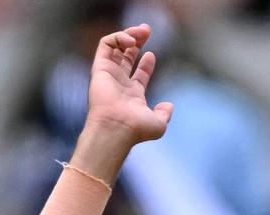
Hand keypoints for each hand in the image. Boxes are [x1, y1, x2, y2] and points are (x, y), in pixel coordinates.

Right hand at [84, 24, 173, 145]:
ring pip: (115, 47)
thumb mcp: (158, 125)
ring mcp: (109, 75)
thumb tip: (169, 106)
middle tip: (147, 30)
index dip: (146, 63)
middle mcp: (119, 83)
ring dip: (128, 34)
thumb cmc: (135, 129)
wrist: (117, 127)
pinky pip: (106, 45)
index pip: (138, 74)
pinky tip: (131, 40)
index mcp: (132, 95)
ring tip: (142, 31)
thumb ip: (164, 114)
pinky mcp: (100, 67)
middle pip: (126, 56)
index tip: (152, 55)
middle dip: (137, 41)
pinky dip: (118, 37)